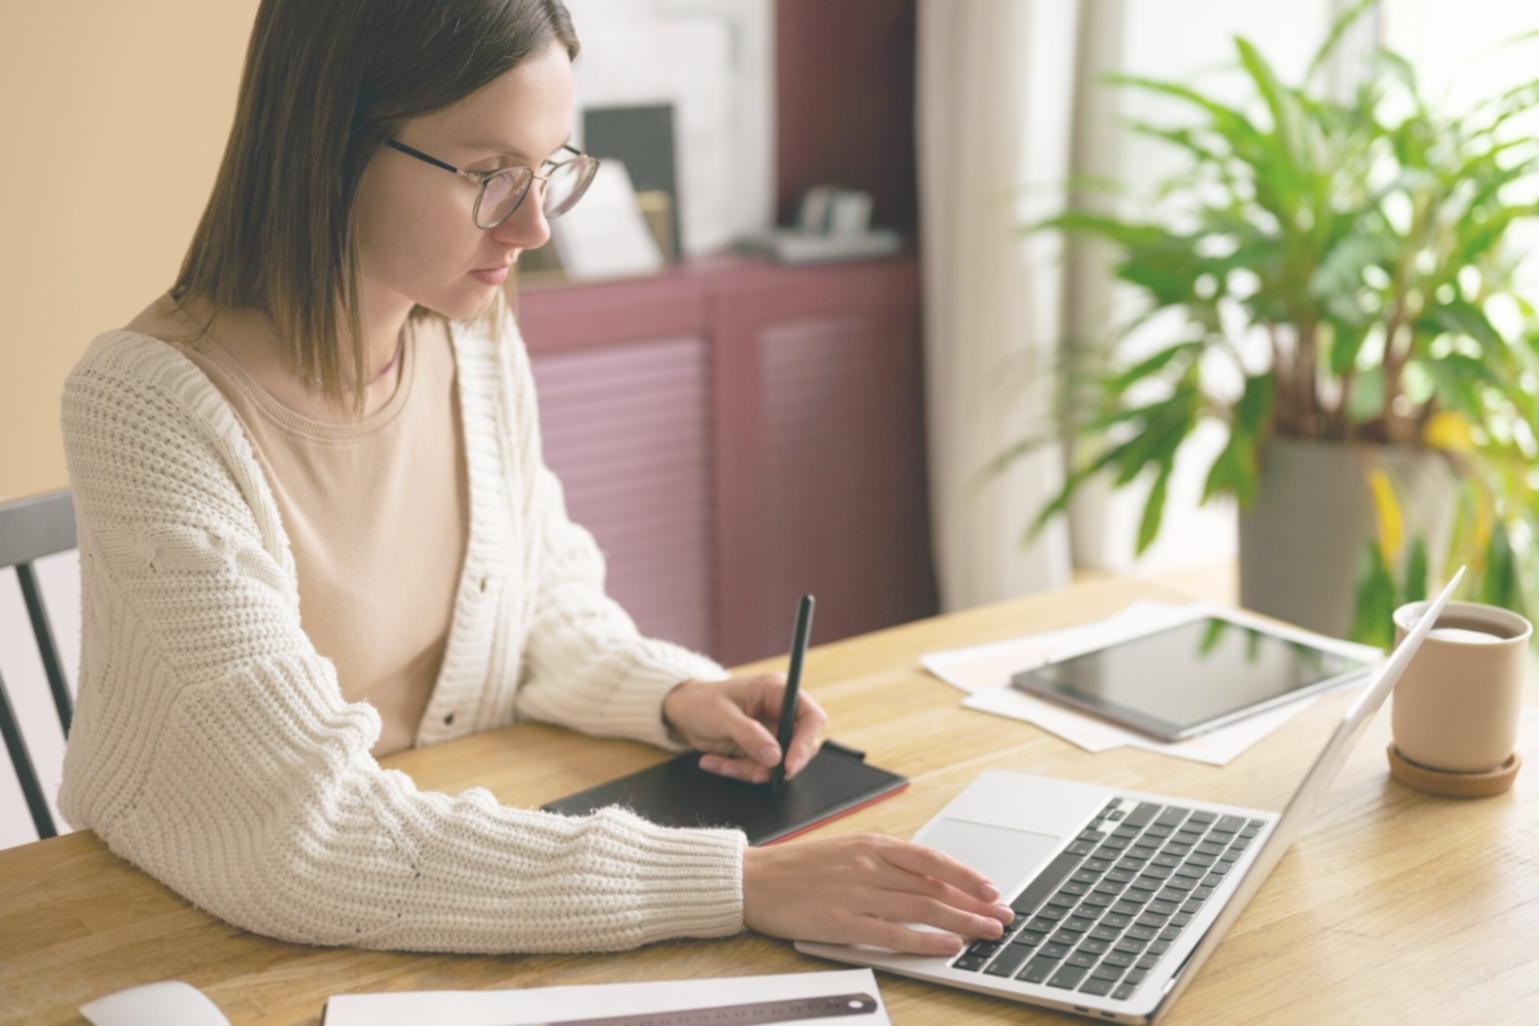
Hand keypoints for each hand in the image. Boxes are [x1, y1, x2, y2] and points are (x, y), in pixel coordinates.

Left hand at [662, 673, 826, 782]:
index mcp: (777, 692)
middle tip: (753, 773)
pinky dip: (738, 770)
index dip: (805, 742)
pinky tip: (714, 761)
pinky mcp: (758, 749)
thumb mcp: (722, 717)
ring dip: (750, 770)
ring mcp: (770, 732)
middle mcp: (779, 712)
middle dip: (775, 764)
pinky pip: (759, 768)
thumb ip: (749, 735)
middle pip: (799, 746)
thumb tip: (775, 757)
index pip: (810, 717)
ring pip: (777, 763)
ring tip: (720, 763)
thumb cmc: (700, 702)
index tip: (789, 766)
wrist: (680, 712)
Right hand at [743, 833, 1012, 955]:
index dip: (966, 875)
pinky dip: (924, 940)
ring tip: (987, 933)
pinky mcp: (842, 923)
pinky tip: (947, 946)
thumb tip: (924, 878)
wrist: (751, 879)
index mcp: (870, 844)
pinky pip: (893, 934)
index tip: (991, 889)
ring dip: (961, 922)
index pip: (931, 860)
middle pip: (934, 887)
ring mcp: (856, 894)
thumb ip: (883, 862)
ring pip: (922, 909)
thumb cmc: (796, 867)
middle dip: (974, 903)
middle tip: (1004, 916)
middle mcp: (869, 866)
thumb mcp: (845, 850)